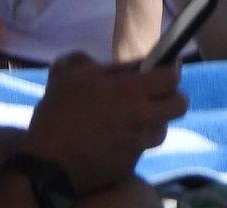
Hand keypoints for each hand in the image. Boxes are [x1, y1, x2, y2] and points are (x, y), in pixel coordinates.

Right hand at [23, 54, 186, 192]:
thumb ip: (89, 62)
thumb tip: (101, 64)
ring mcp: (138, 143)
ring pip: (162, 128)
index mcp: (130, 91)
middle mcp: (141, 117)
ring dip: (153, 121)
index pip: (171, 76)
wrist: (47, 164)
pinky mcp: (130, 165)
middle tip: (154, 94)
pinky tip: (116, 139)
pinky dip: (134, 142)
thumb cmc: (57, 115)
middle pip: (180, 104)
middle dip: (171, 96)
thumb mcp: (67, 75)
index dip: (171, 69)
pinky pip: (142, 148)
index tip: (164, 67)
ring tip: (133, 119)